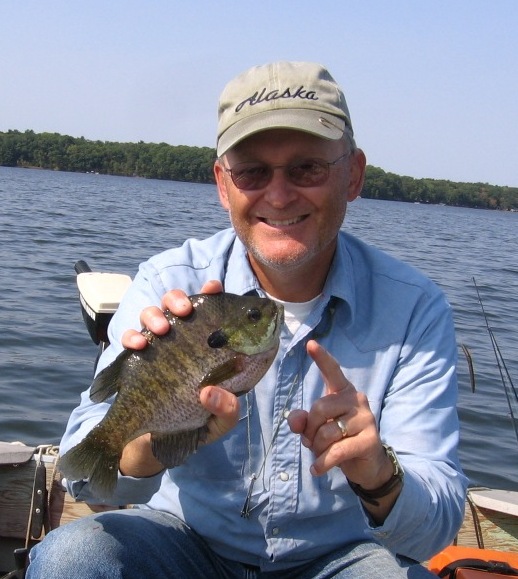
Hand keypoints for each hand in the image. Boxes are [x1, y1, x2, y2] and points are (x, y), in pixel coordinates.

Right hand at [119, 280, 240, 478]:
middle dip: (178, 299)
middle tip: (184, 311)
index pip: (214, 312)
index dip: (213, 295)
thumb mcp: (221, 422)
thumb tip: (209, 392)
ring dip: (155, 316)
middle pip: (179, 304)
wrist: (160, 444)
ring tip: (160, 330)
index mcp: (211, 347)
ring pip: (153, 314)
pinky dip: (131, 337)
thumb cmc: (199, 424)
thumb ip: (226, 409)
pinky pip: (130, 338)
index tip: (213, 287)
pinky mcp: (137, 359)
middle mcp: (184, 340)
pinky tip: (137, 347)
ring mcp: (160, 347)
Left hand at [287, 340, 393, 490]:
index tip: (310, 344)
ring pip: (326, 432)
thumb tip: (295, 422)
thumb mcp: (317, 429)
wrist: (367, 465)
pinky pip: (336, 451)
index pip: (332, 371)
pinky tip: (316, 470)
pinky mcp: (370, 440)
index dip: (321, 358)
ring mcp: (366, 419)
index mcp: (343, 392)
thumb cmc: (339, 439)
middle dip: (309, 430)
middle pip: (319, 409)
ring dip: (316, 448)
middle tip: (312, 442)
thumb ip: (303, 421)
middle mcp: (357, 400)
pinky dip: (322, 463)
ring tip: (321, 453)